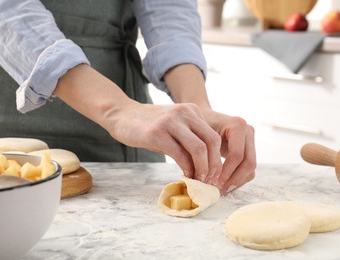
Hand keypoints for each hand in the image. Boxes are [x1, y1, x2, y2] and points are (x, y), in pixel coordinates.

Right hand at [106, 102, 222, 182]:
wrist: (122, 115)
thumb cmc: (149, 125)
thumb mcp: (174, 126)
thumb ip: (189, 139)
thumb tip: (204, 167)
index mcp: (192, 110)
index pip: (214, 137)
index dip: (217, 159)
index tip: (214, 175)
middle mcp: (184, 113)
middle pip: (211, 141)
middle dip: (213, 165)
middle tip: (209, 180)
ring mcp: (170, 122)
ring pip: (198, 148)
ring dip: (202, 169)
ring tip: (198, 180)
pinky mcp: (156, 133)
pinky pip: (179, 154)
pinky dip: (186, 168)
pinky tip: (185, 174)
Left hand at [202, 110, 255, 194]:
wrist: (205, 118)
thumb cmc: (199, 126)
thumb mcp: (198, 135)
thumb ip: (202, 153)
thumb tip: (200, 176)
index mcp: (237, 125)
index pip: (236, 155)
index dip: (226, 172)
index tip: (213, 183)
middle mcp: (248, 131)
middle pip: (248, 163)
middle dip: (233, 179)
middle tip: (217, 190)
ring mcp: (251, 140)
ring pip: (250, 168)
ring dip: (236, 182)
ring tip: (220, 190)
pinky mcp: (251, 149)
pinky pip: (249, 169)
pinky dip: (238, 179)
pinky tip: (224, 185)